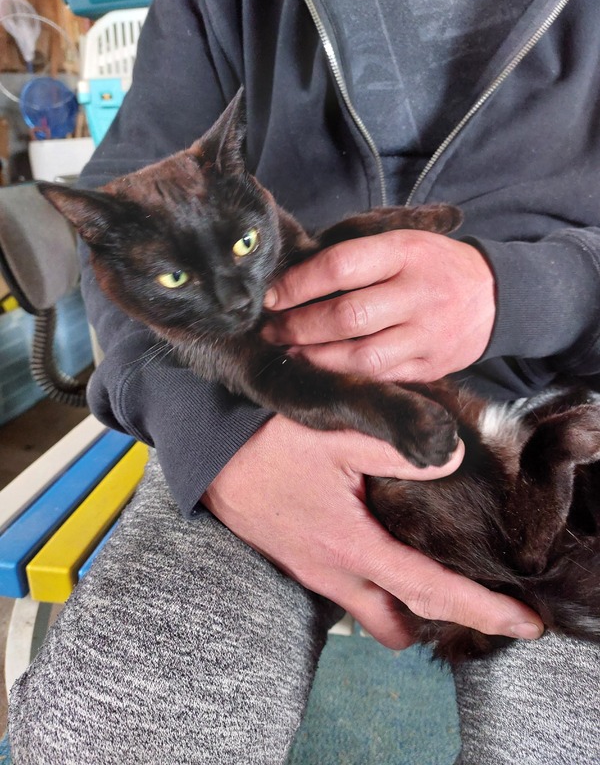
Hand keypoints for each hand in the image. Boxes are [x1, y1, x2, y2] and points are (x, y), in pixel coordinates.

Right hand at [203, 416, 541, 648]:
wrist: (210, 455)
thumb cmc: (268, 442)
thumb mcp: (337, 435)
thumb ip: (399, 450)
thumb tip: (453, 457)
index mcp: (352, 547)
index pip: (430, 591)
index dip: (483, 610)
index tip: (523, 624)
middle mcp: (334, 572)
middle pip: (398, 627)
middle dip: (436, 624)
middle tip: (470, 601)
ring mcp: (312, 573)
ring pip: (369, 613)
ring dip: (402, 608)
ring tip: (428, 578)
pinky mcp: (297, 563)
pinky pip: (345, 593)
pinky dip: (374, 588)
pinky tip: (382, 552)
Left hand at [263, 229, 495, 381]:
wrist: (496, 296)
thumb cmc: (433, 264)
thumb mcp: (403, 240)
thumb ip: (358, 252)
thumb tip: (295, 271)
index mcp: (406, 252)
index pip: (341, 265)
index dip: (298, 283)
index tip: (270, 296)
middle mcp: (418, 293)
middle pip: (347, 316)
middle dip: (299, 326)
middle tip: (272, 330)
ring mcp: (427, 334)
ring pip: (362, 355)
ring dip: (317, 358)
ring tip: (291, 352)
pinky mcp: (432, 367)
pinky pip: (383, 377)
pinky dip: (347, 375)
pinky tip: (324, 369)